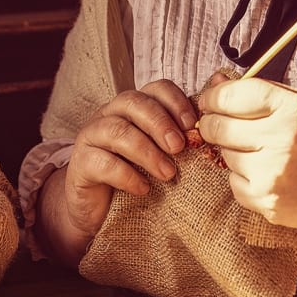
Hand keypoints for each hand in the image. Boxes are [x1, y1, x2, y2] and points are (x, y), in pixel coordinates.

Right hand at [62, 80, 197, 240]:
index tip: (193, 125)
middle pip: (134, 102)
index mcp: (135, 106)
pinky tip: (143, 189)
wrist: (100, 209)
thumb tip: (215, 115)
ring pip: (118, 130)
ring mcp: (92, 136)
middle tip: (179, 147)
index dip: (175, 101)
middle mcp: (111, 113)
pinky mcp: (80, 163)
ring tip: (168, 173)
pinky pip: (103, 162)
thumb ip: (183, 134)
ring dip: (147, 151)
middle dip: (160, 123)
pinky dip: (127, 175)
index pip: (156, 88)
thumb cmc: (138, 173)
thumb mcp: (162, 152)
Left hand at [196, 78, 296, 229]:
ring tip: (258, 148)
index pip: (233, 96)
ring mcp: (273, 176)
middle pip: (219, 127)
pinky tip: (267, 171)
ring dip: (233, 149)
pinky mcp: (269, 204)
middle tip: (216, 122)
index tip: (210, 100)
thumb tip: (216, 82)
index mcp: (293, 108)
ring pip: (225, 156)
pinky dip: (244, 176)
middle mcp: (281, 140)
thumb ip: (262, 91)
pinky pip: (235, 184)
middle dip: (211, 122)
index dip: (214, 96)